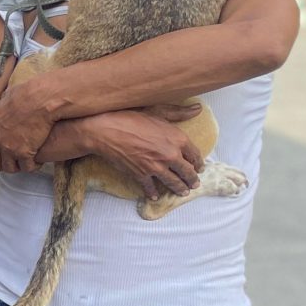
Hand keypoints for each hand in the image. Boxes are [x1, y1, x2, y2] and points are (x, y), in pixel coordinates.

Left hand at [0, 81, 56, 172]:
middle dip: (4, 163)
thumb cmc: (26, 96)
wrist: (40, 100)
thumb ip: (3, 107)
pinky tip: (37, 159)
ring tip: (27, 160)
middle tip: (14, 160)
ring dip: (18, 166)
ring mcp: (8, 148)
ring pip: (9, 169)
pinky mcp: (24, 153)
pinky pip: (26, 168)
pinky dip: (33, 165)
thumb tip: (6, 99)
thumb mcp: (5, 100)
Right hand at [83, 110, 204, 198]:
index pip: (195, 155)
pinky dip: (152, 193)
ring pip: (172, 182)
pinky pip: (149, 187)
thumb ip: (179, 112)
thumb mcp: (157, 110)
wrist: (107, 131)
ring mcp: (156, 167)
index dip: (198, 162)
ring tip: (183, 192)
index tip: (198, 167)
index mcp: (178, 139)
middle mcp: (171, 155)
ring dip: (179, 189)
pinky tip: (154, 197)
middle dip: (192, 179)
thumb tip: (198, 108)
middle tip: (194, 183)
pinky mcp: (141, 174)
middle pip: (187, 172)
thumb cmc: (131, 117)